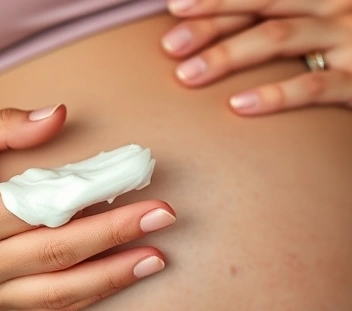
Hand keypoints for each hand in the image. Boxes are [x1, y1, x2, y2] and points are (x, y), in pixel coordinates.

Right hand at [0, 105, 174, 310]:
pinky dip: (88, 293)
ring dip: (112, 277)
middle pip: (60, 254)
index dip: (95, 204)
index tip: (141, 192)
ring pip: (60, 292)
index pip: (43, 211)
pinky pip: (49, 304)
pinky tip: (119, 276)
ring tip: (154, 259)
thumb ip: (5, 125)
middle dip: (117, 238)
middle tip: (162, 220)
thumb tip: (58, 116)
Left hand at [163, 0, 351, 114]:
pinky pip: (314, 86)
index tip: (175, 7)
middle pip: (263, 5)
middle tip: (171, 45)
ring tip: (188, 75)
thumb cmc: (342, 48)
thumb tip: (217, 29)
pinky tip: (238, 105)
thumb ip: (277, 19)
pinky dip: (274, 95)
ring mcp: (348, 39)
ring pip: (278, 37)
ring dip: (228, 55)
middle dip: (211, 23)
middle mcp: (332, 6)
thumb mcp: (314, 22)